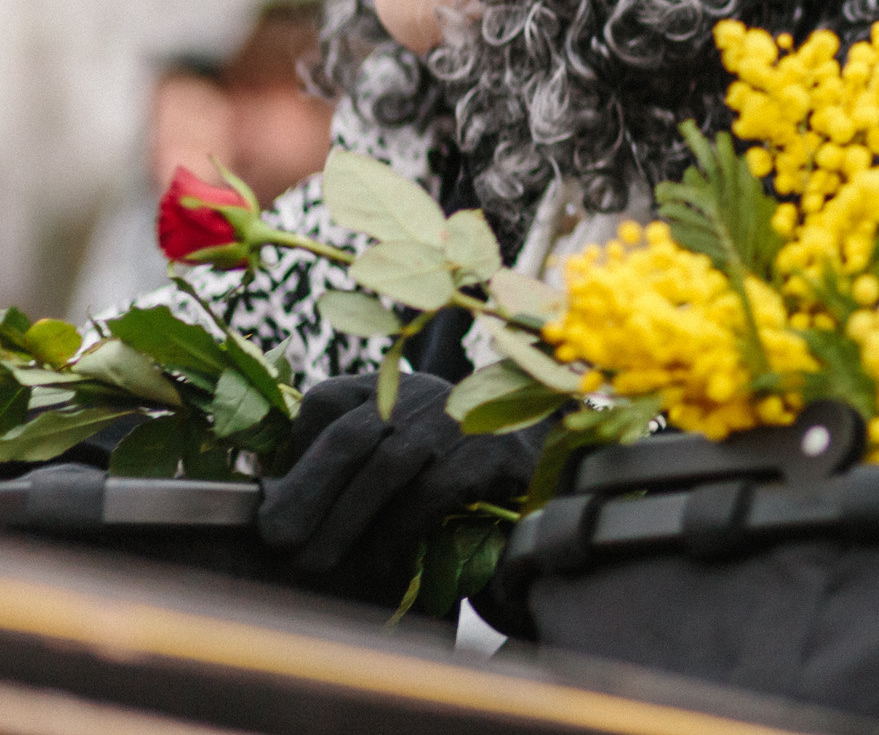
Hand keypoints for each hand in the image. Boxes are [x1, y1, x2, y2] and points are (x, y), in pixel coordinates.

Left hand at [258, 373, 543, 607]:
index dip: (293, 455)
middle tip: (275, 540)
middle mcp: (422, 393)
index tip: (266, 508)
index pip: (327, 402)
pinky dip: (396, 531)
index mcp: (390, 384)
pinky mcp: (491, 454)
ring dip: (343, 519)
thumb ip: (346, 456)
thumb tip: (279, 497)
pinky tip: (379, 562)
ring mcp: (459, 420)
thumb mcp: (398, 440)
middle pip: (351, 437)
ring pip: (387, 466)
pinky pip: (431, 493)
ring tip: (315, 562)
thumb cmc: (453, 455)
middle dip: (306, 492)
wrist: (544, 450)